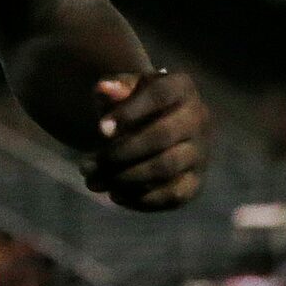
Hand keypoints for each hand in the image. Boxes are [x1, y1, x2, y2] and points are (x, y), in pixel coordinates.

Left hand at [84, 70, 207, 211]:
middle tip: (86, 166)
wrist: (149, 127)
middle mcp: (198, 118)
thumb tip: (105, 89)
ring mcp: (199, 152)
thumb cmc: (130, 105)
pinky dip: (141, 199)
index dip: (128, 113)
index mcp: (181, 87)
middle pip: (162, 136)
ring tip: (93, 182)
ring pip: (165, 168)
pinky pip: (173, 195)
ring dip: (124, 178)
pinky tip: (115, 195)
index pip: (159, 96)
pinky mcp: (195, 181)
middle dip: (120, 153)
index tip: (99, 130)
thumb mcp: (120, 90)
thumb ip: (114, 87)